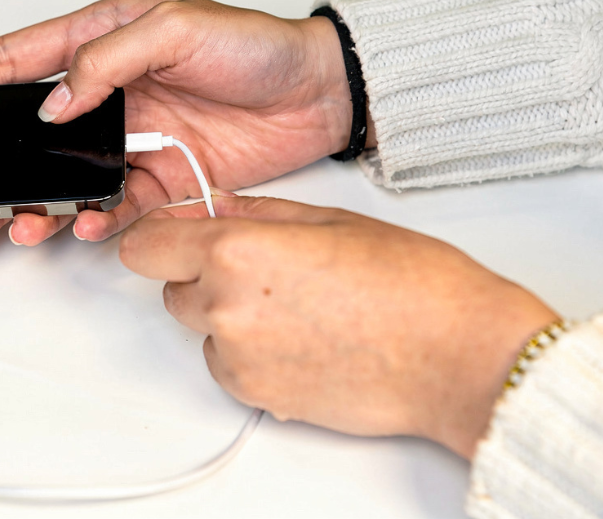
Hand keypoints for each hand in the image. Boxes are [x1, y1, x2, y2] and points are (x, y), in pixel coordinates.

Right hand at [0, 0, 361, 250]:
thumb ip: (107, 61)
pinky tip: (79, 227)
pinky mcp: (157, 180)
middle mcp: (107, 95)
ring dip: (31, 205)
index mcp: (100, 42)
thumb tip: (54, 103)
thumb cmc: (254, 47)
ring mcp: (128, 141)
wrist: (317, 96)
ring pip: (60, 180)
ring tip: (7, 226)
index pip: (17, 59)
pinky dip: (91, 222)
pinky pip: (110, 207)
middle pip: (27, 133)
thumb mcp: (175, 28)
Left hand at [119, 194, 558, 457]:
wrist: (457, 355)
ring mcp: (238, 357)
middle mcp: (225, 306)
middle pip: (173, 289)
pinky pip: (228, 365)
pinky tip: (305, 340)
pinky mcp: (256, 396)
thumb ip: (254, 213)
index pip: (145, 247)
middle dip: (204, 276)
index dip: (161, 239)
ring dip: (230, 316)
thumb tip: (213, 206)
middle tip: (267, 270)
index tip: (176, 237)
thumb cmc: (412, 284)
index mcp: (236, 251)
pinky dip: (251, 354)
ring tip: (299, 308)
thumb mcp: (328, 219)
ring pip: (203, 329)